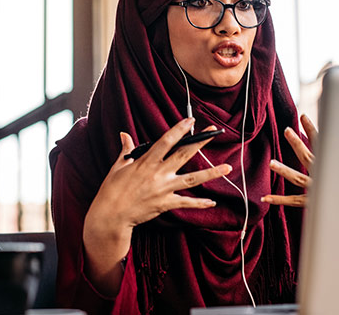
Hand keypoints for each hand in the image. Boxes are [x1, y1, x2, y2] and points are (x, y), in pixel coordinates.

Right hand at [82, 118, 230, 294]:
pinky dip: (200, 203)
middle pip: (184, 155)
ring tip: (228, 167)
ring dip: (211, 173)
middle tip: (214, 132)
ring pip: (192, 179)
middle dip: (201, 142)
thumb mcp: (118, 167)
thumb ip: (126, 150)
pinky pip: (186, 203)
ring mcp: (164, 189)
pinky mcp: (165, 204)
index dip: (179, 130)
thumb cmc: (112, 190)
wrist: (110, 216)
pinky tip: (213, 202)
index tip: (191, 120)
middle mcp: (158, 174)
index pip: (166, 141)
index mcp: (146, 162)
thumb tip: (124, 134)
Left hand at [261, 113, 315, 206]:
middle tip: (287, 130)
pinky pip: (294, 201)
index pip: (322, 143)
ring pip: (298, 179)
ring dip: (284, 170)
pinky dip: (279, 200)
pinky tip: (265, 197)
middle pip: (308, 156)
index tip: (303, 116)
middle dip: (297, 143)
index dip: (312, 129)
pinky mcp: (313, 202)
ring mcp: (317, 189)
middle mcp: (324, 176)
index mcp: (333, 165)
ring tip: (271, 163)